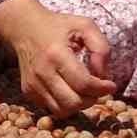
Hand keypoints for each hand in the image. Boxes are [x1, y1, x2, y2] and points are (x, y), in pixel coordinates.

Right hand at [0, 0, 115, 118]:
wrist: (25, 27)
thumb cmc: (59, 26)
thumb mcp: (86, 26)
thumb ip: (101, 49)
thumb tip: (103, 76)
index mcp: (57, 54)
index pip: (83, 84)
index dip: (101, 89)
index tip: (111, 86)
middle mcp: (42, 72)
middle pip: (73, 102)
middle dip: (92, 99)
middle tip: (98, 89)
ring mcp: (33, 84)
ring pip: (62, 111)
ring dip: (79, 105)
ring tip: (86, 91)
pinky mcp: (28, 91)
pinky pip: (52, 108)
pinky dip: (66, 104)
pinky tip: (71, 90)